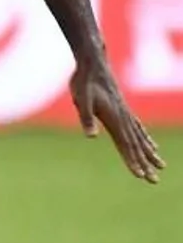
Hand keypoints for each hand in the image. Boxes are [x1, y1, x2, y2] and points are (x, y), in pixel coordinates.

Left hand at [70, 58, 164, 183]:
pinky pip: (138, 127)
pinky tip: (152, 144)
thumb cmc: (84, 81)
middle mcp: (124, 118)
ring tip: (161, 166)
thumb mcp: (81, 100)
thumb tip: (91, 136)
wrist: (92, 61)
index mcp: (114, 119)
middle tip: (154, 181)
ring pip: (140, 138)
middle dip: (145, 164)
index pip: (125, 145)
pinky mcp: (123, 108)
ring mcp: (125, 113)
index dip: (132, 162)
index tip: (141, 176)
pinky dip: (146, 138)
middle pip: (136, 145)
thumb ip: (86, 118)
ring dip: (150, 153)